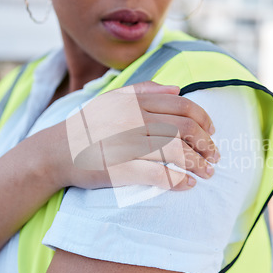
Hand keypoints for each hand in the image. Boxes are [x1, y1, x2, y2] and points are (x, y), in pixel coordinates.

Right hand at [47, 81, 219, 191]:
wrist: (56, 151)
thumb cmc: (89, 126)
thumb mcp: (113, 99)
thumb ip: (145, 90)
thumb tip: (178, 88)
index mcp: (135, 101)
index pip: (182, 106)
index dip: (205, 120)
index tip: (214, 133)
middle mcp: (132, 118)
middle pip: (184, 129)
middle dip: (207, 144)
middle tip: (215, 157)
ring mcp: (126, 143)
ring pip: (175, 151)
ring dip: (197, 164)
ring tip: (207, 173)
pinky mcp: (119, 168)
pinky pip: (157, 173)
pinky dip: (177, 180)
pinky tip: (187, 185)